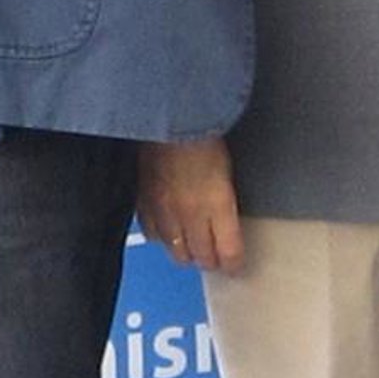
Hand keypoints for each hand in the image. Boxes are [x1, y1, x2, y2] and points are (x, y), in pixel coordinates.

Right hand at [138, 138, 243, 274]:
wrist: (166, 115)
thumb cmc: (200, 131)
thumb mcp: (226, 166)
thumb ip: (224, 199)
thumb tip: (226, 220)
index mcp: (218, 203)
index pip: (228, 252)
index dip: (232, 262)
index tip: (234, 263)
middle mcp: (192, 213)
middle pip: (203, 257)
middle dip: (211, 259)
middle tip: (215, 256)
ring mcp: (165, 210)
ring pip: (177, 251)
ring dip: (187, 252)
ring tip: (192, 245)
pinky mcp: (144, 203)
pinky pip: (153, 234)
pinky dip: (161, 236)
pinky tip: (167, 229)